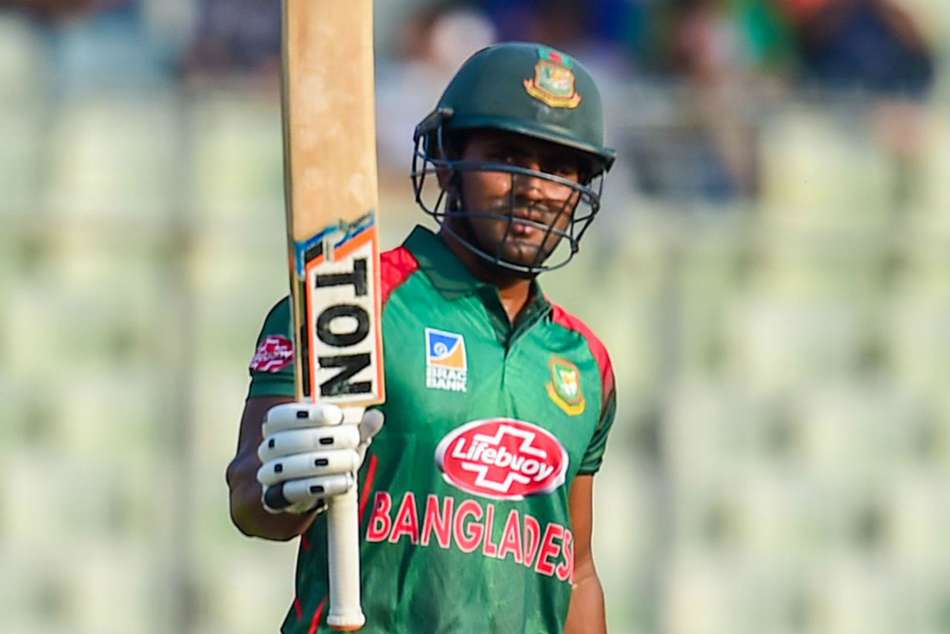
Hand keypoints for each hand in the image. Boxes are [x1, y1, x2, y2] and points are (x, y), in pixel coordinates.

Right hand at [256, 403, 383, 513]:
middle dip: (322, 438)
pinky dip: (322, 486)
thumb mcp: (345, 436)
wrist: (314, 486)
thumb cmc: (330, 451)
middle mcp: (268, 448)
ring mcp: (270, 473)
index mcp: (278, 425)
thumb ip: (359, 426)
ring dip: (325, 462)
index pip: (280, 415)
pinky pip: (294, 492)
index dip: (306, 414)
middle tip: (353, 437)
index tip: (336, 414)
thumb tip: (376, 418)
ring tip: (352, 460)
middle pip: (285, 441)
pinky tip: (345, 481)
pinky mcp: (277, 498)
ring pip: (288, 467)